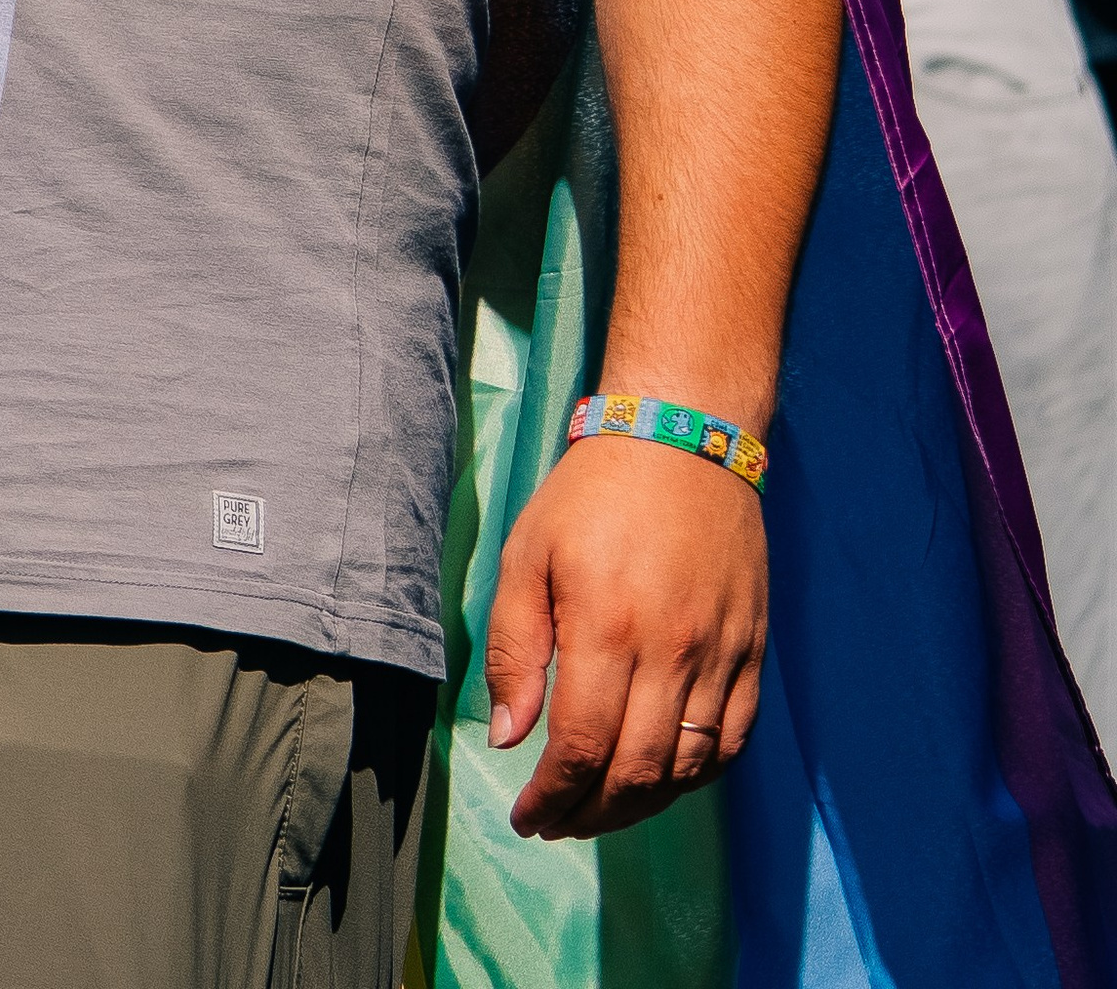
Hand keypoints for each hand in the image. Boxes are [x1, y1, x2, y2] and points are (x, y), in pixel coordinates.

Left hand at [486, 437, 767, 837]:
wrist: (683, 438)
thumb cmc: (592, 494)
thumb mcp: (528, 554)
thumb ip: (514, 649)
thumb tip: (509, 739)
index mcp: (606, 627)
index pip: (580, 748)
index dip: (552, 798)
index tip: (527, 819)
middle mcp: (670, 651)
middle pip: (635, 773)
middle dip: (589, 814)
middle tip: (558, 823)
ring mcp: (719, 654)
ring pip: (685, 768)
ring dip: (640, 806)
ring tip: (600, 807)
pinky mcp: (752, 650)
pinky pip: (731, 742)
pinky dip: (696, 776)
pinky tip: (663, 779)